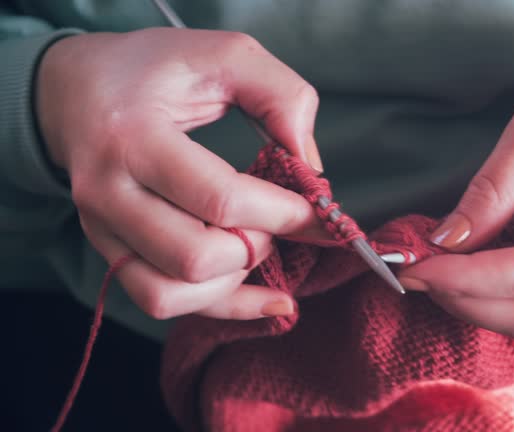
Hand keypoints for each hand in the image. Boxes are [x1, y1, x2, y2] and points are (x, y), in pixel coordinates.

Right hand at [37, 28, 322, 319]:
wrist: (75, 89)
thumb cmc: (154, 69)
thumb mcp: (224, 55)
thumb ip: (280, 97)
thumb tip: (311, 168)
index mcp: (134, 137)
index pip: (220, 199)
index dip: (283, 213)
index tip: (318, 208)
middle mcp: (107, 192)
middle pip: (196, 257)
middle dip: (258, 245)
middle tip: (277, 217)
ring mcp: (103, 229)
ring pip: (172, 294)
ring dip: (235, 280)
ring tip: (259, 243)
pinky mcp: (111, 252)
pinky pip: (162, 301)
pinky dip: (223, 307)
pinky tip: (273, 301)